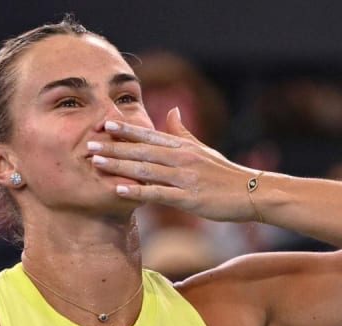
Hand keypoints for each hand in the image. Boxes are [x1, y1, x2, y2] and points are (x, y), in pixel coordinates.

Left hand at [90, 108, 261, 221]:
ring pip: (146, 169)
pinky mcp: (190, 199)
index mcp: (184, 146)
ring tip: (96, 162)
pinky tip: (120, 190)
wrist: (252, 193)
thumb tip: (172, 110)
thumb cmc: (225, 173)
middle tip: (89, 143)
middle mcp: (182, 158)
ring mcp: (186, 179)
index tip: (105, 124)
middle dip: (114, 146)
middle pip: (142, 150)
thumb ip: (183, 132)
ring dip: (120, 165)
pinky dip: (138, 191)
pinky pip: (159, 194)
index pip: (150, 135)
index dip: (127, 129)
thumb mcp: (203, 149)